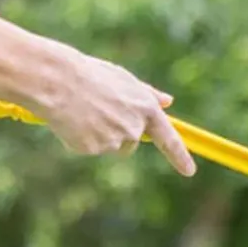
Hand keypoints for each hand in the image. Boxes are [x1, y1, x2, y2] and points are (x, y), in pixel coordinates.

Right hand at [36, 45, 195, 176]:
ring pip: (111, 147)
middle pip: (131, 143)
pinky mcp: (96, 150)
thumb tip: (169, 102)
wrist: (58, 81)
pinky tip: (73, 121)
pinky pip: (91, 149)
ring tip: (83, 112)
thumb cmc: (89, 75)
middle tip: (97, 110)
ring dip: (99, 136)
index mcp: (144, 106)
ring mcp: (115, 140)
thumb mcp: (122, 80)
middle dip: (117, 132)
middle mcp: (134, 127)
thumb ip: (146, 94)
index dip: (180, 156)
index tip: (190, 171)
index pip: (169, 138)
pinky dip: (81, 138)